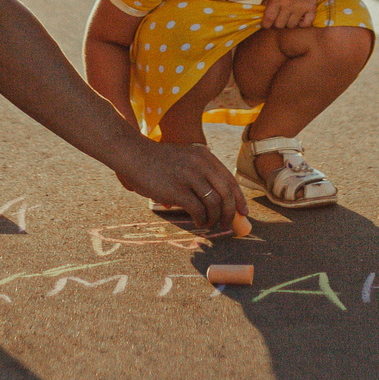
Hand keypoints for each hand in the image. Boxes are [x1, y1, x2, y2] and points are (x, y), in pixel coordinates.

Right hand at [114, 139, 245, 231]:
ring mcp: (189, 177)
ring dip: (215, 218)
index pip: (229, 179)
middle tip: (227, 224)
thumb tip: (215, 198)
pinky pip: (198, 210)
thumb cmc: (157, 160)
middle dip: (230, 212)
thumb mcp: (184, 157)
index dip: (239, 198)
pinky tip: (198, 223)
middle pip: (226, 192)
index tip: (244, 211)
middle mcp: (200, 164)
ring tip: (209, 224)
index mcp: (204, 156)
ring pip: (214, 203)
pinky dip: (201, 219)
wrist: (134, 155)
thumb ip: (199, 171)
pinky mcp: (177, 190)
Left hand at [258, 0, 320, 28]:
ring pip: (291, 25)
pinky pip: (306, 23)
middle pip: (279, 25)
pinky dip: (302, 24)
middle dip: (277, 23)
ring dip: (289, 22)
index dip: (266, 24)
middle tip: (278, 18)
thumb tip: (260, 10)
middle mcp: (289, 5)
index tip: (266, 24)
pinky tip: (300, 18)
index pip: (269, 19)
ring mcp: (301, 7)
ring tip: (288, 16)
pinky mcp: (311, 8)